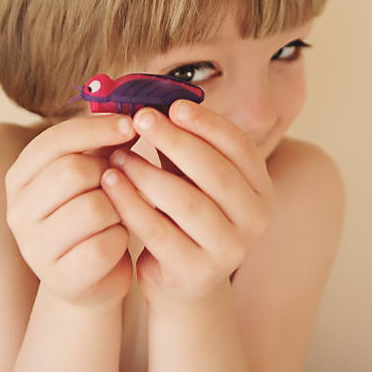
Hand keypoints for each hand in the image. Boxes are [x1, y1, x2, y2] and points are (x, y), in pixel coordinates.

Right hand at [5, 115, 136, 306]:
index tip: (130, 124)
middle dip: (110, 173)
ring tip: (120, 213)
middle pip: (73, 171)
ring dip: (120, 208)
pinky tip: (118, 241)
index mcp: (19, 177)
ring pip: (94, 208)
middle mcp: (17, 211)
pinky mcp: (60, 279)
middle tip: (125, 182)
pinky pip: (105, 246)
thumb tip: (133, 108)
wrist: (91, 278)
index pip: (54, 140)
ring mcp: (34, 248)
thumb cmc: (94, 217)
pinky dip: (121, 239)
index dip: (96, 128)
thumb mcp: (91, 175)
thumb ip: (102, 143)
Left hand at [100, 100, 272, 304]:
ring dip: (148, 173)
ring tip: (117, 155)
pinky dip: (132, 205)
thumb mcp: (191, 175)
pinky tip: (110, 185)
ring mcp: (229, 250)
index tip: (173, 106)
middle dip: (176, 141)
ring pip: (188, 203)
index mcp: (260, 187)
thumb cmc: (184, 213)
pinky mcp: (196, 273)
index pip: (240, 146)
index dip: (208, 124)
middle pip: (216, 172)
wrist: (181, 276)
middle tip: (141, 120)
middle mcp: (255, 219)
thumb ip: (182, 141)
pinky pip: (160, 233)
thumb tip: (151, 95)